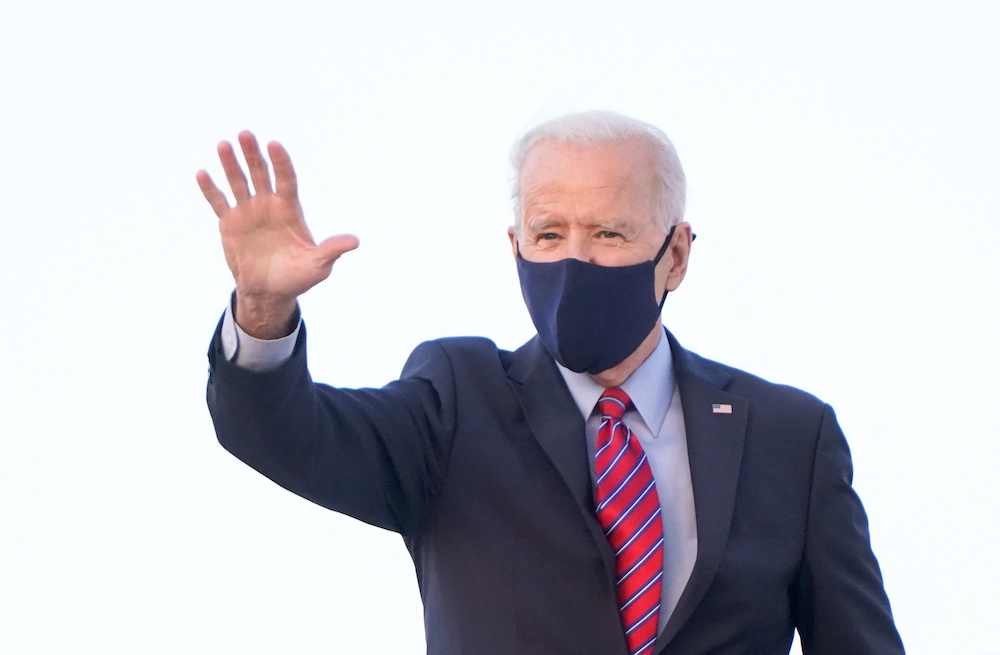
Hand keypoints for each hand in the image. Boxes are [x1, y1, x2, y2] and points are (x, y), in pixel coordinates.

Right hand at [197, 131, 358, 337]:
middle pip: (261, 173)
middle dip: (254, 154)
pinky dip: (210, 189)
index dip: (281, 162)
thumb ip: (331, 250)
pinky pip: (219, 202)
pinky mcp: (229, 223)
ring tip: (223, 145)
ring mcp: (248, 212)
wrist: (269, 292)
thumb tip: (356, 242)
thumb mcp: (318, 265)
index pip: (286, 179)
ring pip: (239, 182)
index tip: (274, 145)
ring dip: (231, 164)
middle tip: (246, 134)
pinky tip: (202, 173)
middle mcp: (268, 205)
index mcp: (290, 209)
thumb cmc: (297, 277)